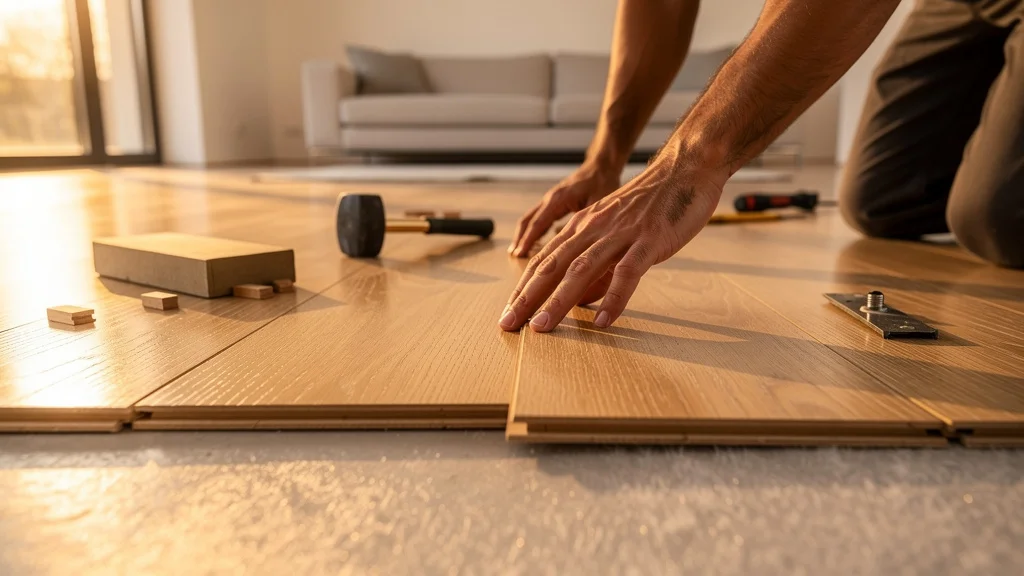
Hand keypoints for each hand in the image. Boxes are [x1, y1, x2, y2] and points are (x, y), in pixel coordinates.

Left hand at [498, 161, 726, 332]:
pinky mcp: (648, 241)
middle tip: (508, 325)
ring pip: (581, 270)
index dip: (523, 288)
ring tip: (541, 328)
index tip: (508, 314)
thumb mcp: (615, 230)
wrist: (686, 170)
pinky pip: (627, 273)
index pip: (543, 260)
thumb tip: (579, 300)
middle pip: (552, 266)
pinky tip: (602, 321)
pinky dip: (613, 298)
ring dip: (558, 302)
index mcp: (583, 226)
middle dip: (527, 298)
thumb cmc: (652, 204)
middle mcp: (594, 229)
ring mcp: (620, 234)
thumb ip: (596, 264)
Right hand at [508, 162, 620, 257]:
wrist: (601, 166)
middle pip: (528, 221)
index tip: (519, 254)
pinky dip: (533, 230)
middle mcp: (550, 198)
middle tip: (514, 255)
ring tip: (518, 251)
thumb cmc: (602, 182)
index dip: (527, 240)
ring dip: (523, 234)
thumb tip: (575, 243)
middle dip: (519, 238)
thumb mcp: (597, 203)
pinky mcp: (555, 202)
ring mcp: (551, 199)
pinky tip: (534, 242)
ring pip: (531, 218)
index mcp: (558, 199)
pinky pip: (539, 217)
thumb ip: (585, 222)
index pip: (538, 223)